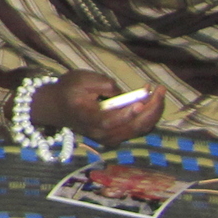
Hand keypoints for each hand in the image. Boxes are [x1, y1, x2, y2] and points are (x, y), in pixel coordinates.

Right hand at [37, 70, 164, 147]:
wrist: (57, 108)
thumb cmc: (69, 90)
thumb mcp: (81, 79)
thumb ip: (102, 84)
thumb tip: (123, 93)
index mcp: (88, 119)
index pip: (110, 121)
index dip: (128, 113)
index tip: (142, 100)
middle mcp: (101, 134)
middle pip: (132, 127)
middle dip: (150, 109)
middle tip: (160, 90)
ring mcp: (109, 138)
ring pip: (139, 130)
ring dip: (153, 112)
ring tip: (159, 93)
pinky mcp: (116, 137)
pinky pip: (138, 130)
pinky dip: (148, 117)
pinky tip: (152, 102)